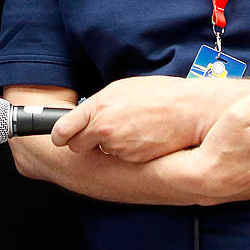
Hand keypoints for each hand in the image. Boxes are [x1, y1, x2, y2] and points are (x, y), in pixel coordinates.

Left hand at [51, 74, 240, 162]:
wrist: (189, 112)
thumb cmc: (160, 95)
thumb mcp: (123, 89)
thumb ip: (100, 104)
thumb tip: (87, 113)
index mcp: (99, 107)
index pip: (63, 129)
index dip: (60, 135)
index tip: (60, 136)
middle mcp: (104, 129)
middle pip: (76, 146)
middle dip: (84, 142)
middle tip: (98, 133)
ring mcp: (117, 148)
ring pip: (101, 153)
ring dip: (110, 146)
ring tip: (130, 130)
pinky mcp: (131, 160)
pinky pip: (120, 159)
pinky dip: (126, 153)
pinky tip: (140, 139)